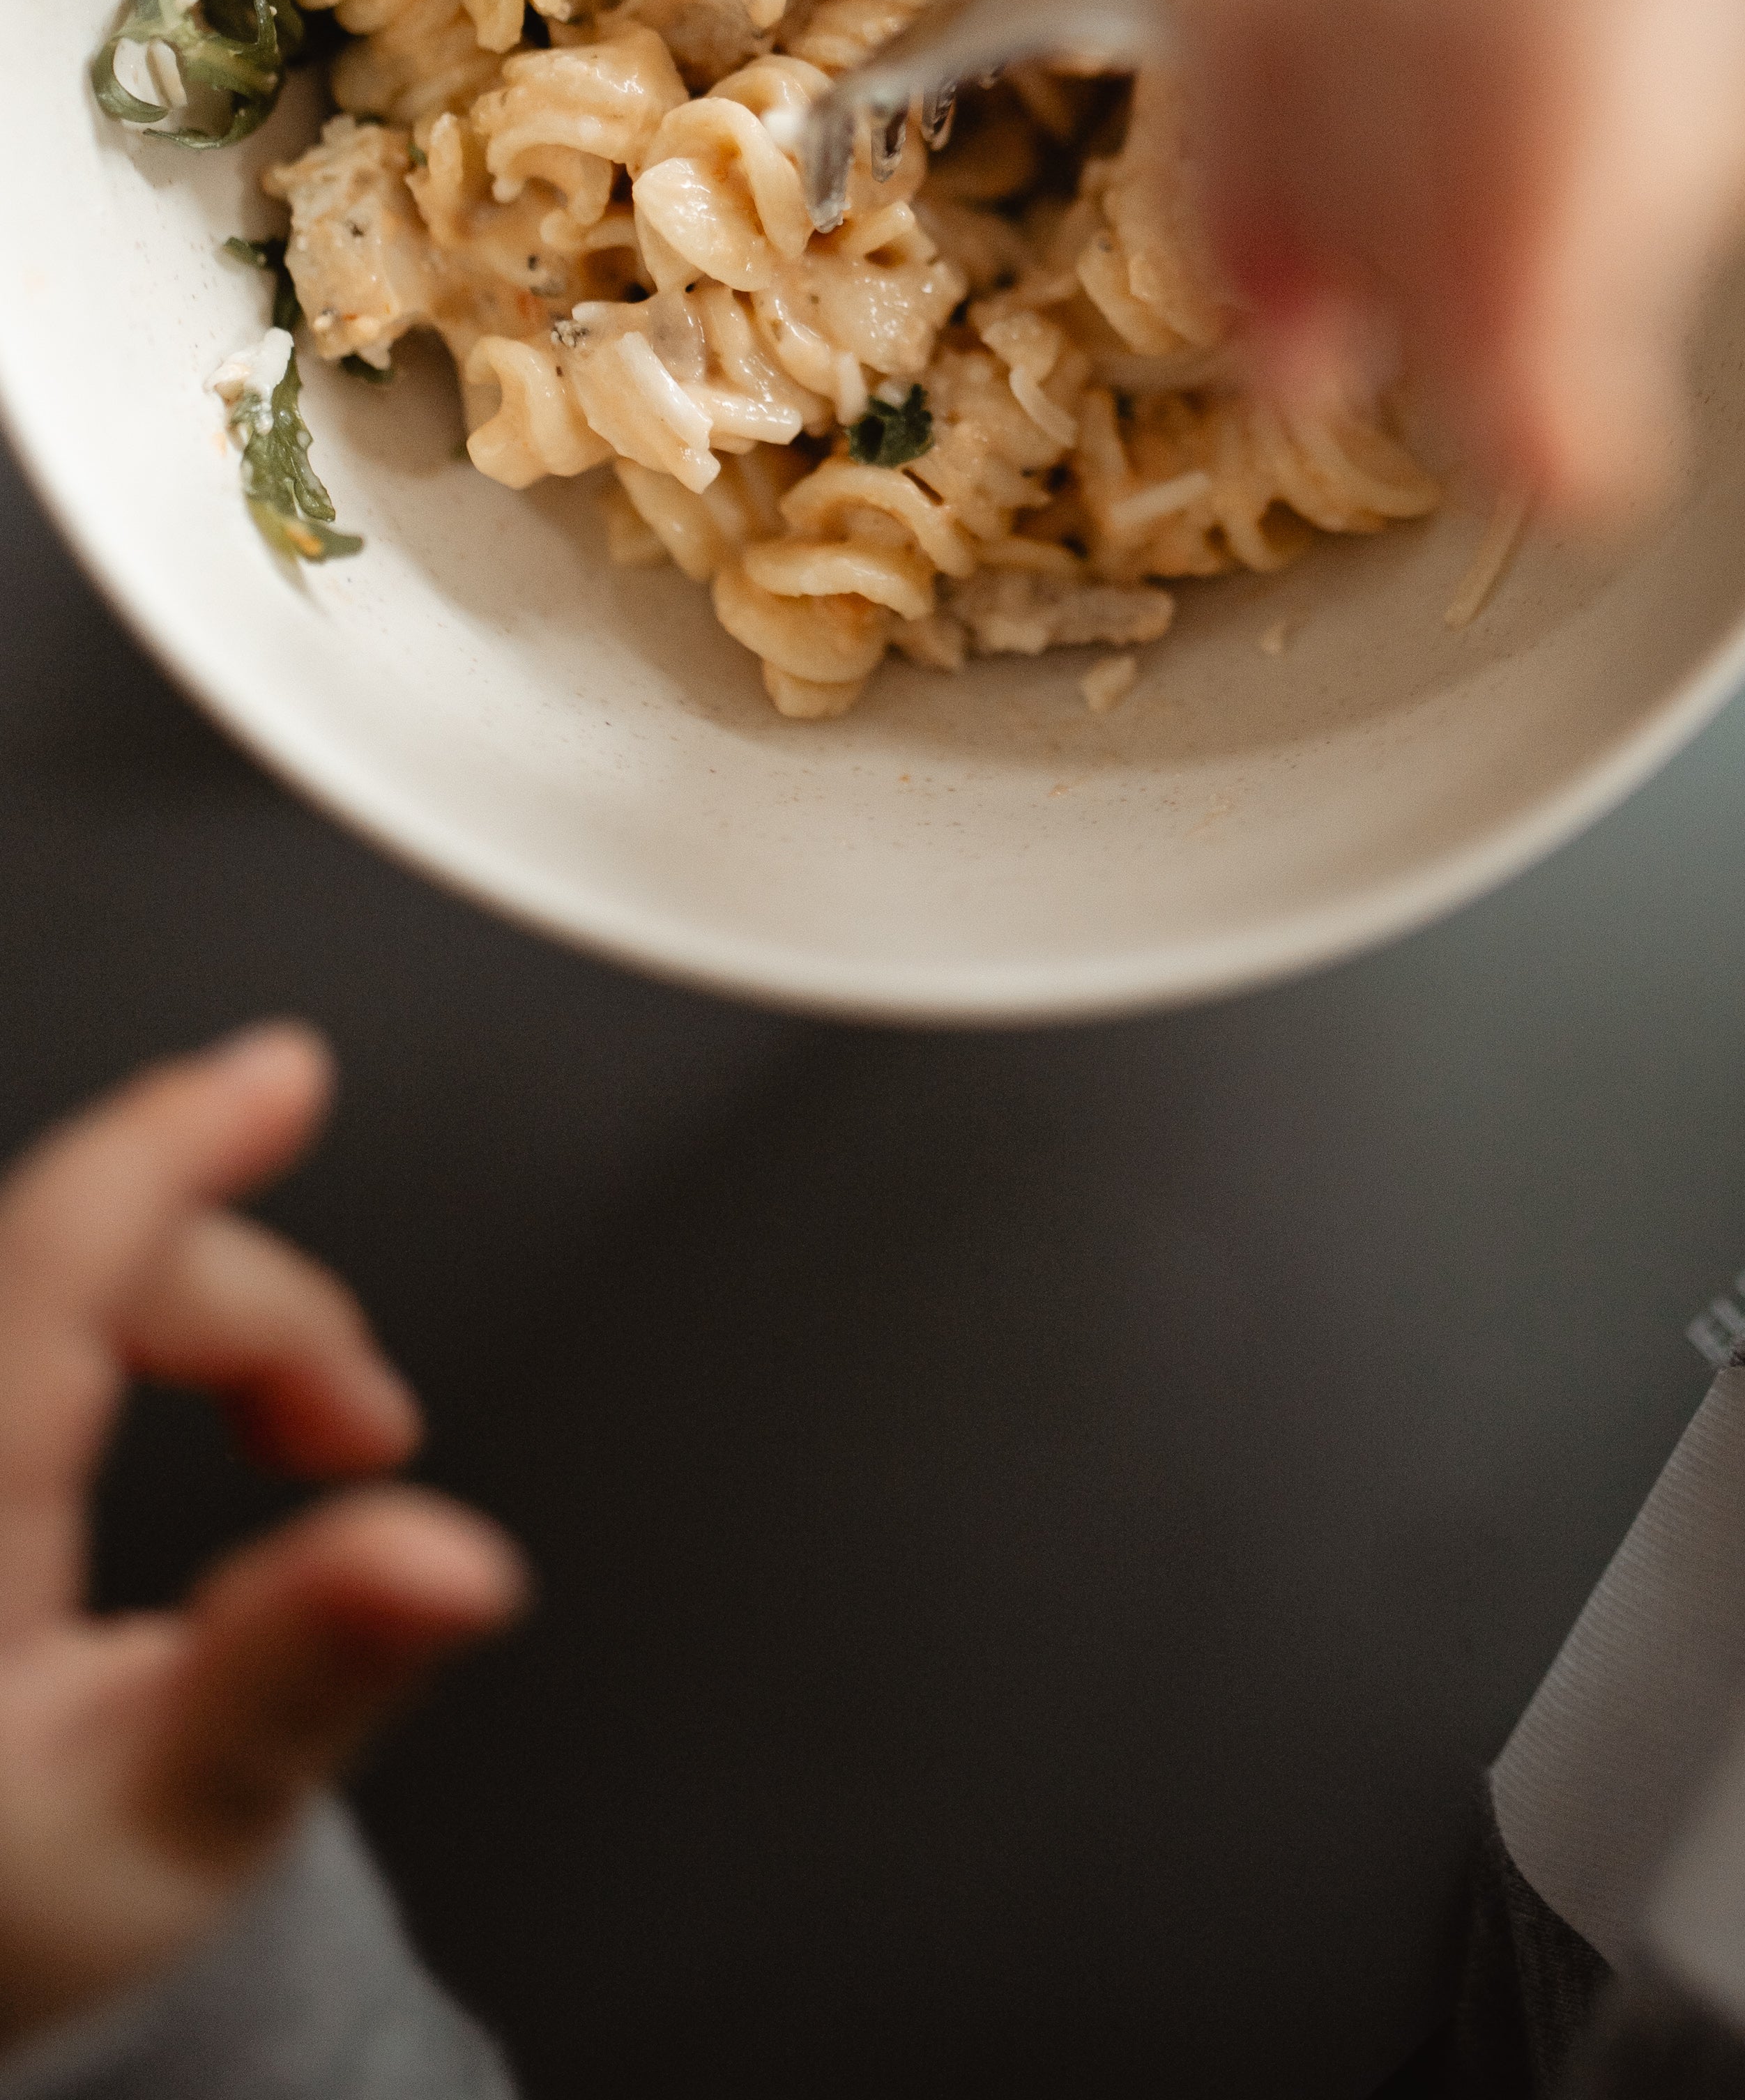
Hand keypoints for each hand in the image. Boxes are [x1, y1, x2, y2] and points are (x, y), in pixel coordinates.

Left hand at [0, 1026, 524, 2044]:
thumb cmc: (3, 1915)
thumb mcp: (163, 1836)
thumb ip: (304, 1676)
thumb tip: (453, 1558)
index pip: (47, 1263)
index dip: (171, 1146)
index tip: (281, 1076)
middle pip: (80, 1263)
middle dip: (264, 1307)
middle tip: (369, 1431)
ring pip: (54, 1278)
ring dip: (202, 1313)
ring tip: (306, 1430)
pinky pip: (30, 1316)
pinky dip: (122, 1322)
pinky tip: (185, 1374)